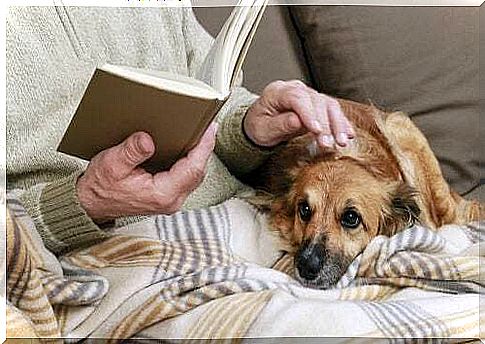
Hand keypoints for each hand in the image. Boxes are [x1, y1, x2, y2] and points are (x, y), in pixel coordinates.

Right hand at [76, 123, 217, 221]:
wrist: (92, 204)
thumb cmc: (101, 186)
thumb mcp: (111, 164)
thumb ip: (132, 152)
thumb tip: (148, 139)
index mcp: (162, 194)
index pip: (192, 169)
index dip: (204, 147)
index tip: (209, 129)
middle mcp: (172, 200)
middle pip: (198, 172)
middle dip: (204, 148)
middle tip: (208, 125)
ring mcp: (172, 199)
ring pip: (195, 175)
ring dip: (199, 155)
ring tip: (202, 133)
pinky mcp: (168, 195)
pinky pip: (187, 177)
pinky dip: (191, 161)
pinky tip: (189, 147)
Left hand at [244, 80, 353, 147]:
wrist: (261, 124)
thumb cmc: (259, 126)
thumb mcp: (263, 129)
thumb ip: (280, 124)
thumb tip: (297, 121)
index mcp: (277, 92)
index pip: (297, 98)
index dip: (309, 113)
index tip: (316, 130)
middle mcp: (295, 89)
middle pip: (316, 101)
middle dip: (325, 123)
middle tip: (328, 143)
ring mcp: (308, 95)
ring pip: (328, 104)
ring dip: (337, 124)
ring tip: (341, 142)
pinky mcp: (317, 104)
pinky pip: (332, 110)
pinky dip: (341, 123)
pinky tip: (348, 134)